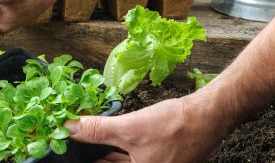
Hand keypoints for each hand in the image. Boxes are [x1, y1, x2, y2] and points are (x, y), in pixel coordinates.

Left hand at [64, 95, 231, 162]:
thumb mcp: (130, 128)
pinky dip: (118, 149)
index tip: (67, 151)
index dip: (86, 159)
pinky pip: (130, 158)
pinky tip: (106, 138)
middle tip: (74, 143)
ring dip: (104, 152)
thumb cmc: (175, 126)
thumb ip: (97, 130)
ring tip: (85, 140)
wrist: (208, 116)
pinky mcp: (157, 161)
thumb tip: (68, 128)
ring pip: (119, 162)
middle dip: (94, 155)